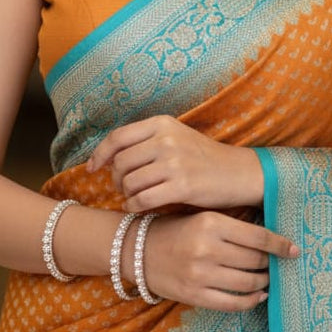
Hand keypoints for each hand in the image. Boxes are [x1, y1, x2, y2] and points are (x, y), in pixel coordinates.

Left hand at [87, 116, 263, 210]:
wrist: (239, 172)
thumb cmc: (204, 158)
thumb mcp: (176, 136)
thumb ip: (146, 141)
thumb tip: (108, 156)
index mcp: (162, 123)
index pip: (117, 137)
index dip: (99, 154)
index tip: (92, 167)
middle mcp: (166, 139)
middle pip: (120, 162)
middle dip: (116, 179)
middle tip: (124, 188)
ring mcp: (174, 162)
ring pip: (129, 183)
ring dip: (126, 195)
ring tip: (135, 198)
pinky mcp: (182, 186)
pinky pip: (142, 200)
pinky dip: (134, 207)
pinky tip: (139, 208)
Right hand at [136, 210, 297, 311]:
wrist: (137, 250)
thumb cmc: (176, 229)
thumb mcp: (203, 216)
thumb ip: (234, 224)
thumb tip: (272, 235)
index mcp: (211, 223)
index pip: (258, 237)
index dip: (281, 245)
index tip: (295, 250)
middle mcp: (207, 248)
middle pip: (256, 261)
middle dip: (272, 264)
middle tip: (278, 263)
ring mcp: (200, 274)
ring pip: (248, 283)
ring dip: (263, 282)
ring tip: (267, 278)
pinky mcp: (194, 296)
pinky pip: (233, 303)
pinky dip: (251, 301)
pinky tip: (258, 295)